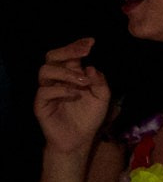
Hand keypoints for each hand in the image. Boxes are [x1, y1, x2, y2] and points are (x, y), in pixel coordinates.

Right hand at [34, 38, 109, 153]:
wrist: (80, 139)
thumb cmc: (89, 117)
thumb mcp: (102, 98)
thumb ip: (100, 83)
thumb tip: (91, 68)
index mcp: (71, 75)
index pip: (68, 55)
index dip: (76, 46)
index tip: (91, 42)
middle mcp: (57, 80)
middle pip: (52, 57)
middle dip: (67, 51)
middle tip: (85, 51)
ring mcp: (47, 91)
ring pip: (45, 71)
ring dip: (66, 72)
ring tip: (83, 81)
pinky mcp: (41, 105)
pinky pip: (44, 91)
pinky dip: (61, 90)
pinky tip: (74, 94)